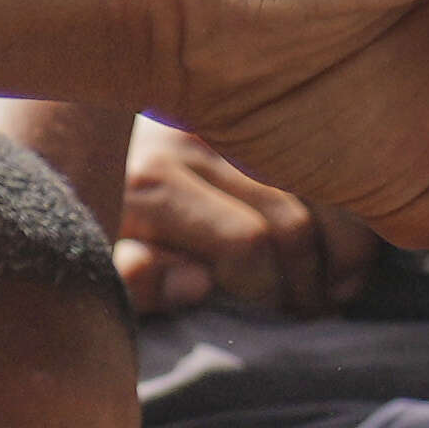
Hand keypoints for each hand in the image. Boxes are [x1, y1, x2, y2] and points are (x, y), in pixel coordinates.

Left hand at [107, 124, 365, 325]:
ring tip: (334, 285)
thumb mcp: (98, 269)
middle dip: (312, 280)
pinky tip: (346, 248)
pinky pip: (331, 159)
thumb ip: (138, 281)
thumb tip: (197, 281)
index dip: (271, 293)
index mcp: (150, 182)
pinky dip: (352, 208)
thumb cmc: (92, 233)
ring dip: (344, 247)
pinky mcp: (258, 107)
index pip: (247, 244)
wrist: (76, 154)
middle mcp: (193, 139)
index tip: (281, 320)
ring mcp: (231, 116)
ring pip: (326, 186)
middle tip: (313, 312)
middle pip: (293, 220)